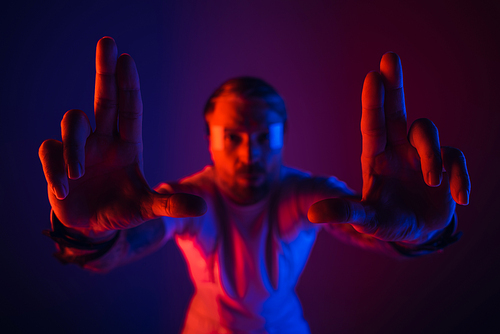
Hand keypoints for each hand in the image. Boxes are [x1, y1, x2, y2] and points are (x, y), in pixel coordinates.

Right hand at [39, 37, 205, 236]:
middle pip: (104, 98)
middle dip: (105, 71)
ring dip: (74, 146)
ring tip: (78, 175)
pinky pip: (50, 151)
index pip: (129, 109)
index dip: (128, 86)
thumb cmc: (122, 209)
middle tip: (108, 42)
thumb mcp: (146, 209)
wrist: (92, 227)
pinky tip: (63, 189)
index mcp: (127, 145)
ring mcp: (79, 148)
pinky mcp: (56, 161)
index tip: (127, 58)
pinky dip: (55, 168)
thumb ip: (170, 206)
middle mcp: (103, 139)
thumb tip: (202, 208)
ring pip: (72, 122)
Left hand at [308, 53, 469, 242]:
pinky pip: (455, 158)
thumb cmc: (386, 221)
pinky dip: (459, 177)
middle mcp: (397, 149)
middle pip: (395, 110)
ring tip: (432, 184)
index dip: (373, 102)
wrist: (417, 232)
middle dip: (393, 85)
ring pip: (428, 132)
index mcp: (375, 158)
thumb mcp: (366, 219)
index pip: (372, 125)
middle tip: (389, 57)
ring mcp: (421, 154)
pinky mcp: (446, 164)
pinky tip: (459, 197)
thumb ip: (344, 212)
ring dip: (432, 157)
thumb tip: (312, 214)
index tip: (372, 75)